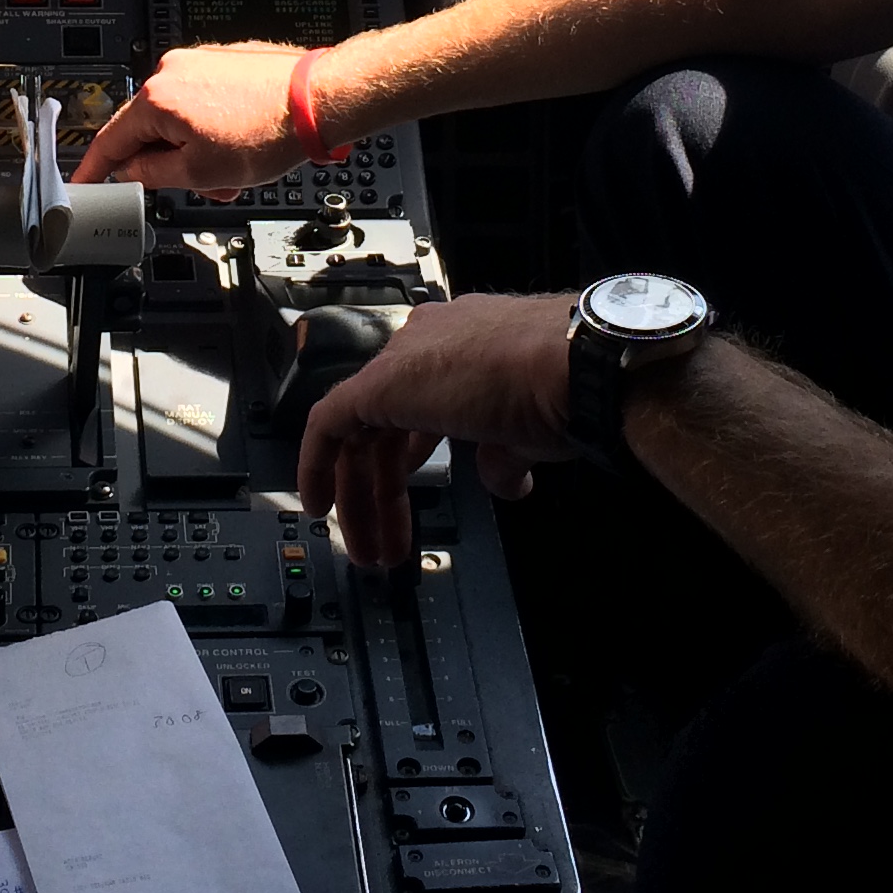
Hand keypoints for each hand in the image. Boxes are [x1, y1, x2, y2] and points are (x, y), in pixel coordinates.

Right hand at [74, 41, 309, 187]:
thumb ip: (151, 173)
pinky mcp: (226, 62)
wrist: (320, 99)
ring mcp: (201, 62)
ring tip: (232, 170)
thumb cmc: (269, 131)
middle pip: (150, 129)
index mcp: (157, 96)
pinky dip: (214, 129)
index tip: (84, 183)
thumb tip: (129, 170)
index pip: (111, 138)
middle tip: (198, 186)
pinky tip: (243, 145)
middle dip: (170, 163)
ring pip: (181, 119)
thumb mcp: (199, 172)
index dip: (96, 168)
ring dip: (197, 149)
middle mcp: (173, 70)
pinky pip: (204, 102)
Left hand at [297, 295, 574, 568]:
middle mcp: (428, 345)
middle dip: (383, 490)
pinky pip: (329, 424)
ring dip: (361, 495)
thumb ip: (501, 457)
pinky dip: (318, 463)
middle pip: (386, 426)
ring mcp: (403, 361)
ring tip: (368, 548)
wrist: (574, 365)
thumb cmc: (566, 389)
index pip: (420, 405)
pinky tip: (320, 504)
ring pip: (359, 432)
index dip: (409, 456)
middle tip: (383, 540)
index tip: (405, 493)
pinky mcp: (379, 383)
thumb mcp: (528, 432)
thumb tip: (504, 481)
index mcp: (464, 348)